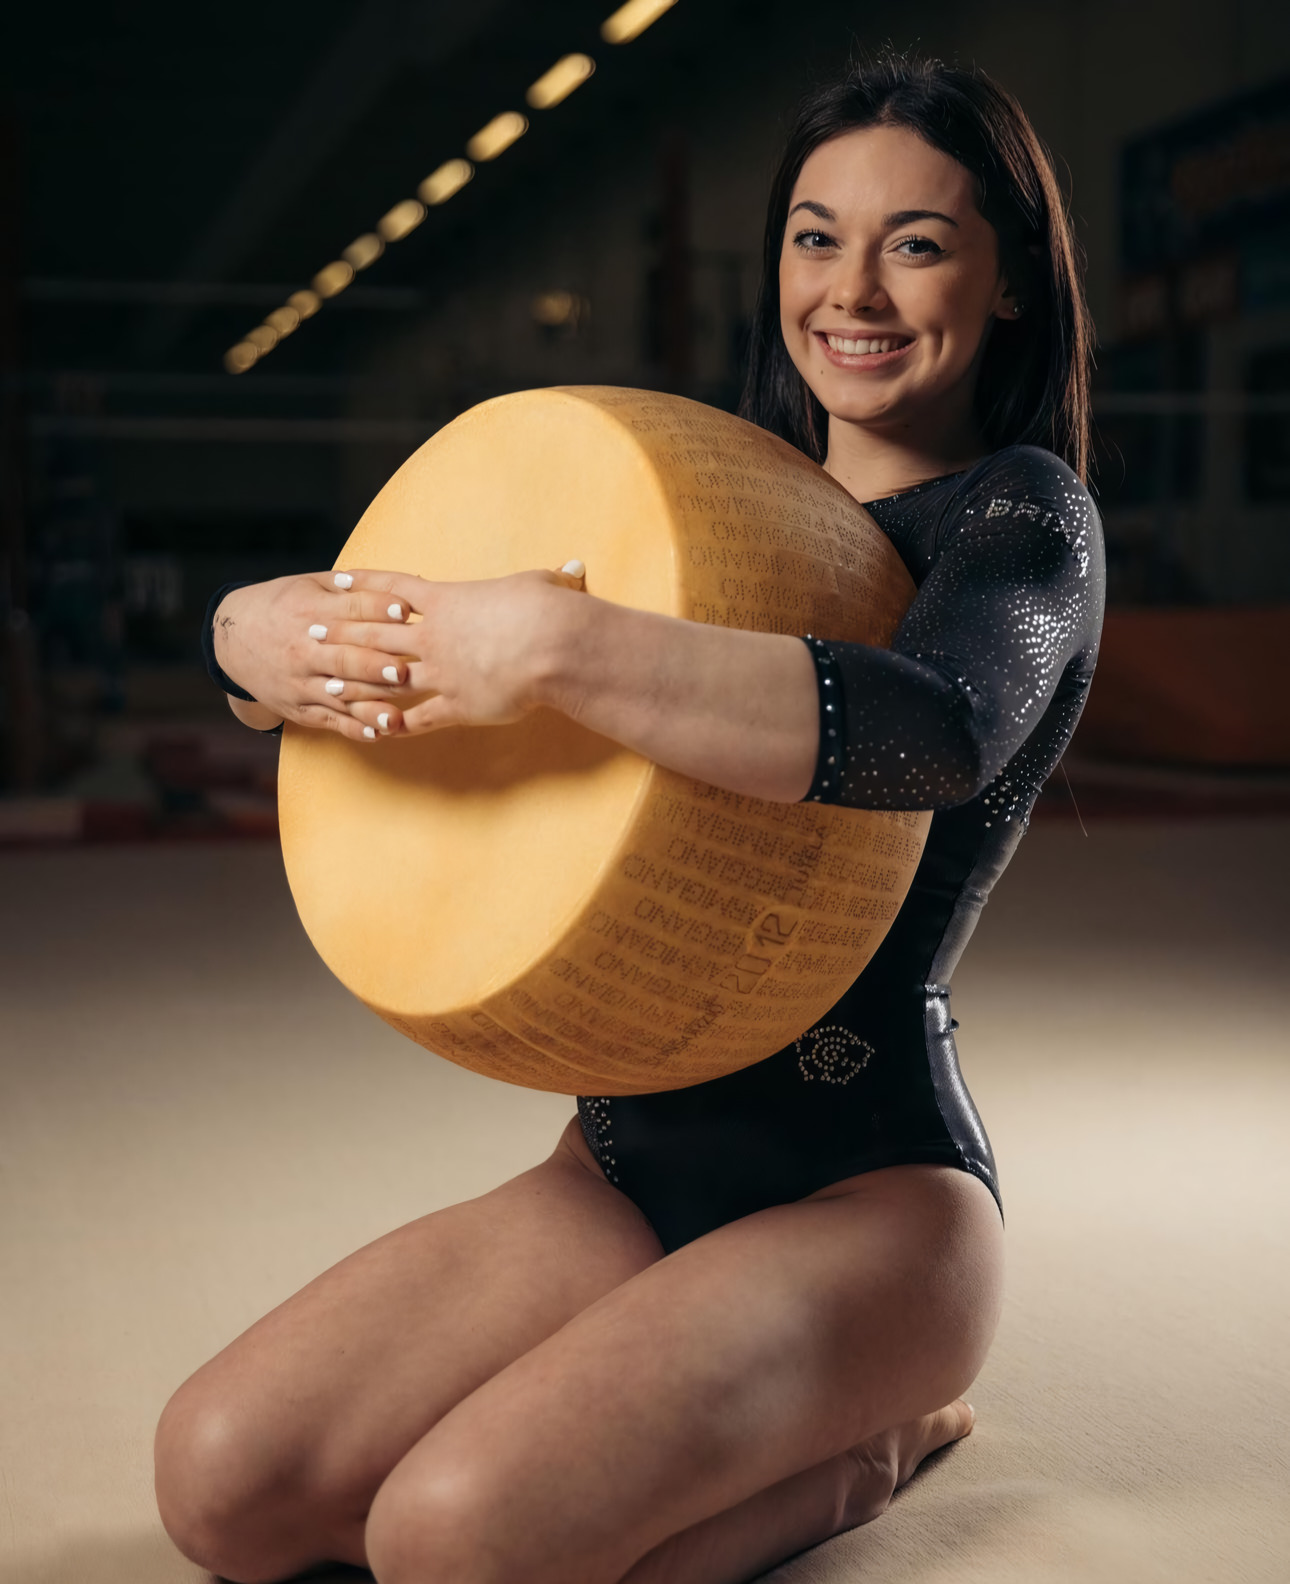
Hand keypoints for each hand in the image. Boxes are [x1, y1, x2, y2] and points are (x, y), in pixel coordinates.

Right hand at [212, 573, 417, 740]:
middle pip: (344, 658)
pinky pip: (329, 720)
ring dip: (369, 706)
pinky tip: (376, 734)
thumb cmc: (282, 606)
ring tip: (396, 716)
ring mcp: (300, 682)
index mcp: (310, 611)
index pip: (349, 610)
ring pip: (339, 695)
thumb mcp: (308, 585)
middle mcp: (304, 649)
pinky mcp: (299, 707)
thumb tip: (397, 585)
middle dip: (374, 665)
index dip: (378, 609)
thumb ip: (349, 587)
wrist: (232, 639)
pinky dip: (352, 729)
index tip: (405, 611)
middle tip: (403, 671)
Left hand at [315, 561, 587, 734]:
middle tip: (309, 632)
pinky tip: (377, 730)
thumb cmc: (547, 609)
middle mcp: (434, 637)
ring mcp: (441, 674)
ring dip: (354, 681)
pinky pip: (417, 718)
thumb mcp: (542, 585)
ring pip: (385, 677)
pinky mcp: (455, 706)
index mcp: (447, 600)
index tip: (337, 581)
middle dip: (340, 633)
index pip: (394, 589)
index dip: (365, 584)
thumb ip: (547, 581)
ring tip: (326, 683)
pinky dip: (396, 724)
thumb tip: (573, 571)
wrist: (552, 647)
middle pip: (375, 633)